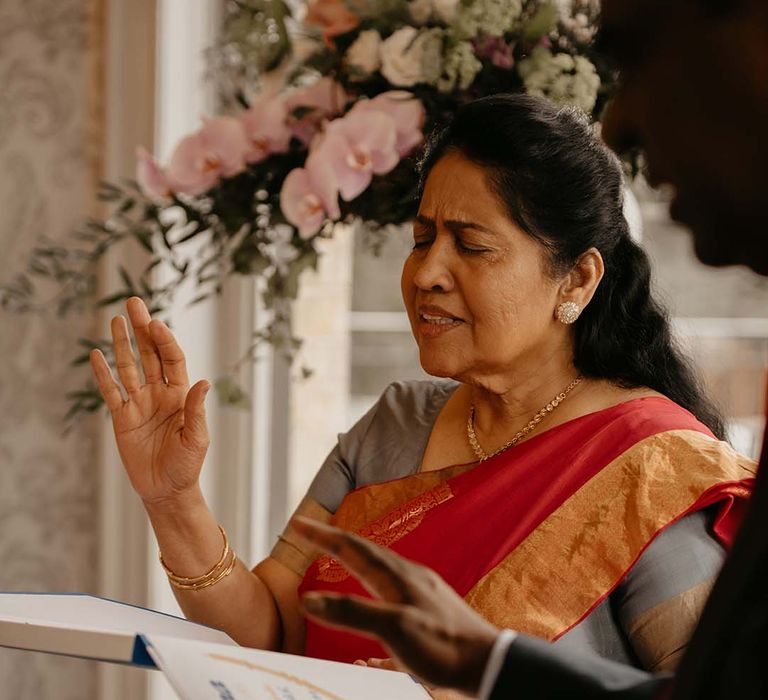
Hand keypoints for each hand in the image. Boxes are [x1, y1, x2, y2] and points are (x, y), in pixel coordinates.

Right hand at [90, 297, 210, 506]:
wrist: (167, 490)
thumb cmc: (187, 465)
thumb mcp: (197, 438)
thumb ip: (196, 410)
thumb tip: (204, 381)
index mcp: (181, 394)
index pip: (172, 359)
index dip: (164, 341)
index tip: (156, 324)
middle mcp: (160, 393)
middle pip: (149, 354)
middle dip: (143, 329)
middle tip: (134, 302)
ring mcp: (139, 403)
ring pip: (129, 367)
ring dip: (122, 343)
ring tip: (116, 319)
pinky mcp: (122, 418)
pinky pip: (111, 391)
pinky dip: (103, 374)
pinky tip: (97, 354)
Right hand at [293, 517, 499, 695]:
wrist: (490, 665)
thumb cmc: (445, 646)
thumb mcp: (394, 629)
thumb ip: (352, 613)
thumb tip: (308, 600)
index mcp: (396, 578)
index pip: (352, 548)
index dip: (322, 536)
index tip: (297, 523)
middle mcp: (408, 579)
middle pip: (365, 553)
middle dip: (335, 542)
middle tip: (311, 533)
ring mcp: (421, 596)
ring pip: (380, 574)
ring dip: (355, 566)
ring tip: (342, 563)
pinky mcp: (430, 618)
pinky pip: (393, 607)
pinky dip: (374, 608)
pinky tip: (371, 637)